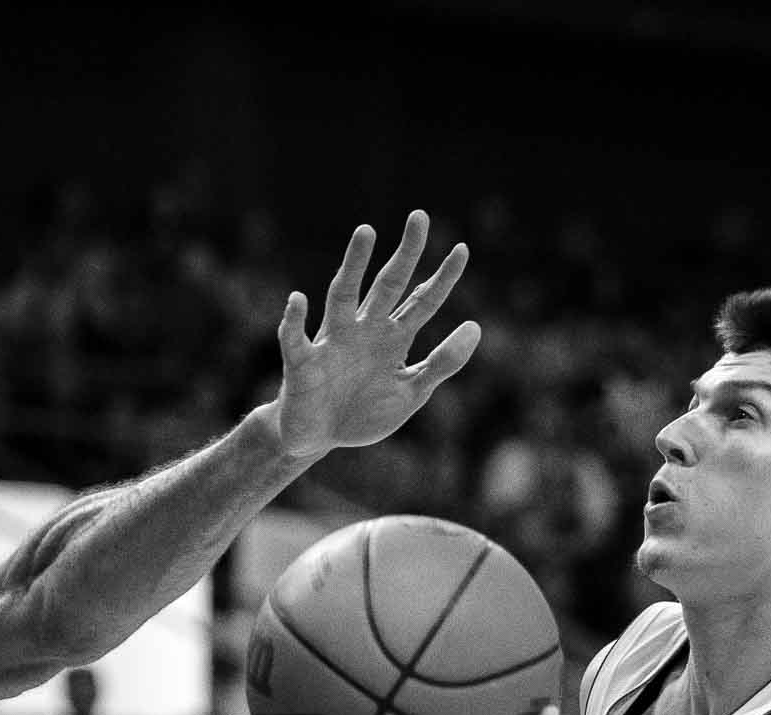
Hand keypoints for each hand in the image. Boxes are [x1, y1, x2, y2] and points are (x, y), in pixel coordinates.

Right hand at [273, 210, 479, 459]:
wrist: (314, 440)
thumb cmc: (361, 414)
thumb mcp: (411, 393)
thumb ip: (441, 363)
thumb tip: (475, 326)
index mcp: (392, 340)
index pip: (422, 301)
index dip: (442, 278)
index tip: (463, 249)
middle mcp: (364, 331)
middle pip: (388, 284)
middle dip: (406, 253)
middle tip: (421, 216)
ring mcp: (332, 342)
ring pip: (344, 295)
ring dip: (354, 264)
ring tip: (367, 231)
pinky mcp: (302, 363)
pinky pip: (295, 339)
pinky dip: (294, 320)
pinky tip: (298, 300)